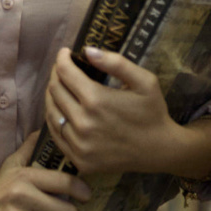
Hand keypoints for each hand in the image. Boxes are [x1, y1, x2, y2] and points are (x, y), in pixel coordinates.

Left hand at [45, 46, 178, 175]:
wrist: (160, 150)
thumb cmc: (152, 112)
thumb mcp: (144, 80)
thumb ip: (116, 63)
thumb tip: (87, 50)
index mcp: (96, 100)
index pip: (65, 73)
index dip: (62, 58)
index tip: (65, 52)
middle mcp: (83, 123)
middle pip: (54, 91)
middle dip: (56, 75)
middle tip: (63, 69)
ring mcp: (79, 145)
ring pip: (51, 113)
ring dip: (52, 96)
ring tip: (60, 86)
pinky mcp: (79, 160)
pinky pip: (56, 135)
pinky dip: (55, 119)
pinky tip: (62, 110)